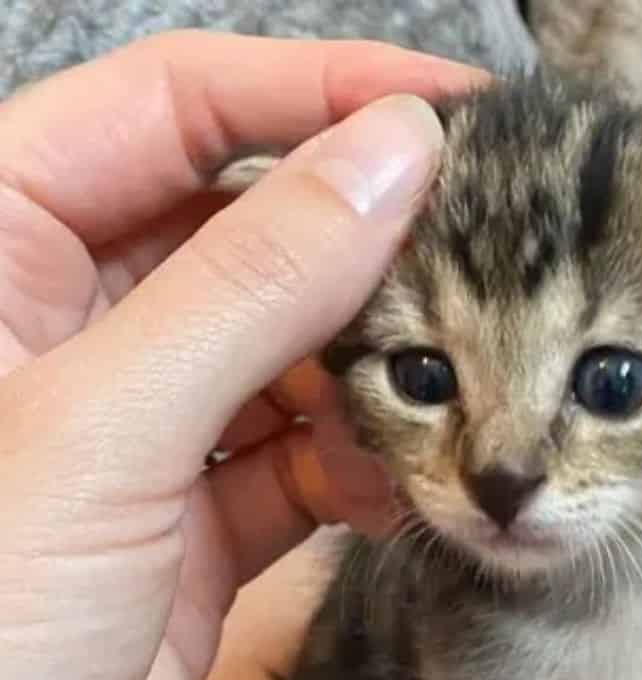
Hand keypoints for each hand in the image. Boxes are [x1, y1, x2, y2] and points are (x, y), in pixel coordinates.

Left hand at [0, 31, 480, 679]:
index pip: (172, 110)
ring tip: (458, 393)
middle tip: (492, 266)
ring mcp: (131, 446)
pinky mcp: (182, 541)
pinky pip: (295, 468)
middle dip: (364, 249)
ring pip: (284, 359)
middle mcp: (61, 335)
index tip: (458, 112)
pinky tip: (411, 486)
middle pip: (241, 233)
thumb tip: (393, 152)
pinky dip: (359, 472)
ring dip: (373, 375)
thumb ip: (252, 285)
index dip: (314, 89)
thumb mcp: (104, 433)